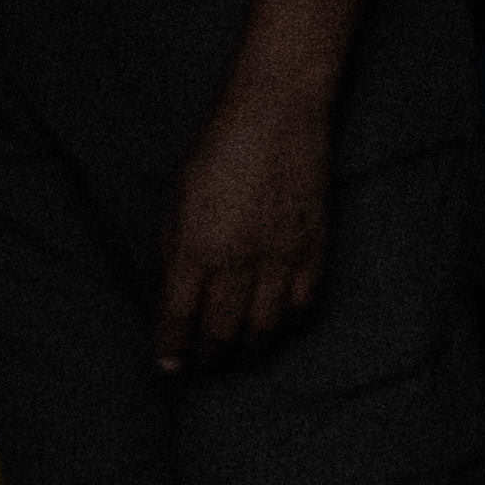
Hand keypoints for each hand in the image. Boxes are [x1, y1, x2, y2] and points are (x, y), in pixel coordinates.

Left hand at [153, 78, 338, 371]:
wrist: (277, 115)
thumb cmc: (218, 152)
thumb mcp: (178, 201)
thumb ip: (176, 251)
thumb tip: (177, 293)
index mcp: (196, 248)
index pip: (178, 317)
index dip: (172, 348)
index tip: (170, 367)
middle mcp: (238, 259)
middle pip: (222, 329)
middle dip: (210, 356)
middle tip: (205, 368)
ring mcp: (280, 254)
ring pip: (266, 323)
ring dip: (251, 346)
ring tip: (243, 354)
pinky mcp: (314, 244)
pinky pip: (304, 299)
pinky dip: (291, 319)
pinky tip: (281, 322)